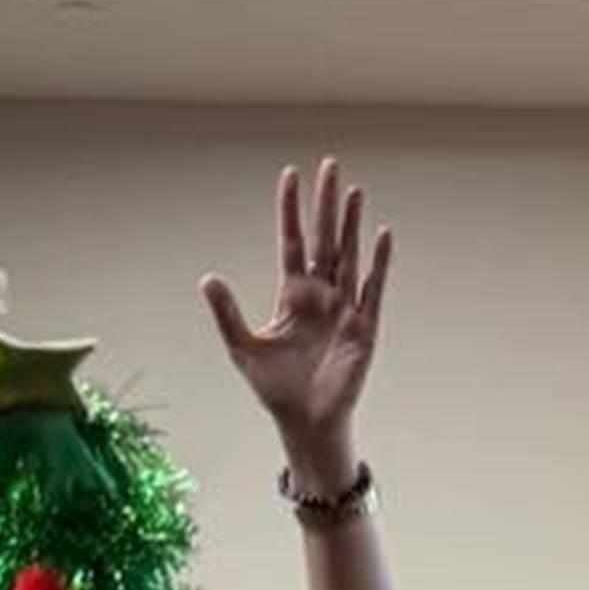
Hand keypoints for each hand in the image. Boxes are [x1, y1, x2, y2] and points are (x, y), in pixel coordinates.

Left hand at [199, 157, 391, 469]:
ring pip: (348, 256)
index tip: (289, 174)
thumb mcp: (243, 347)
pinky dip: (378, 263)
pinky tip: (381, 235)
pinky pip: (372, 289)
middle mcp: (320, 295)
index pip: (291, 242)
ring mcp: (344, 309)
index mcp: (293, 296)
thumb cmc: (276, 390)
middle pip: (324, 239)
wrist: (305, 424)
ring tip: (352, 190)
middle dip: (325, 204)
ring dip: (351, 224)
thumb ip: (228, 312)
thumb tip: (207, 278)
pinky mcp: (363, 328)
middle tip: (328, 165)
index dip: (290, 210)